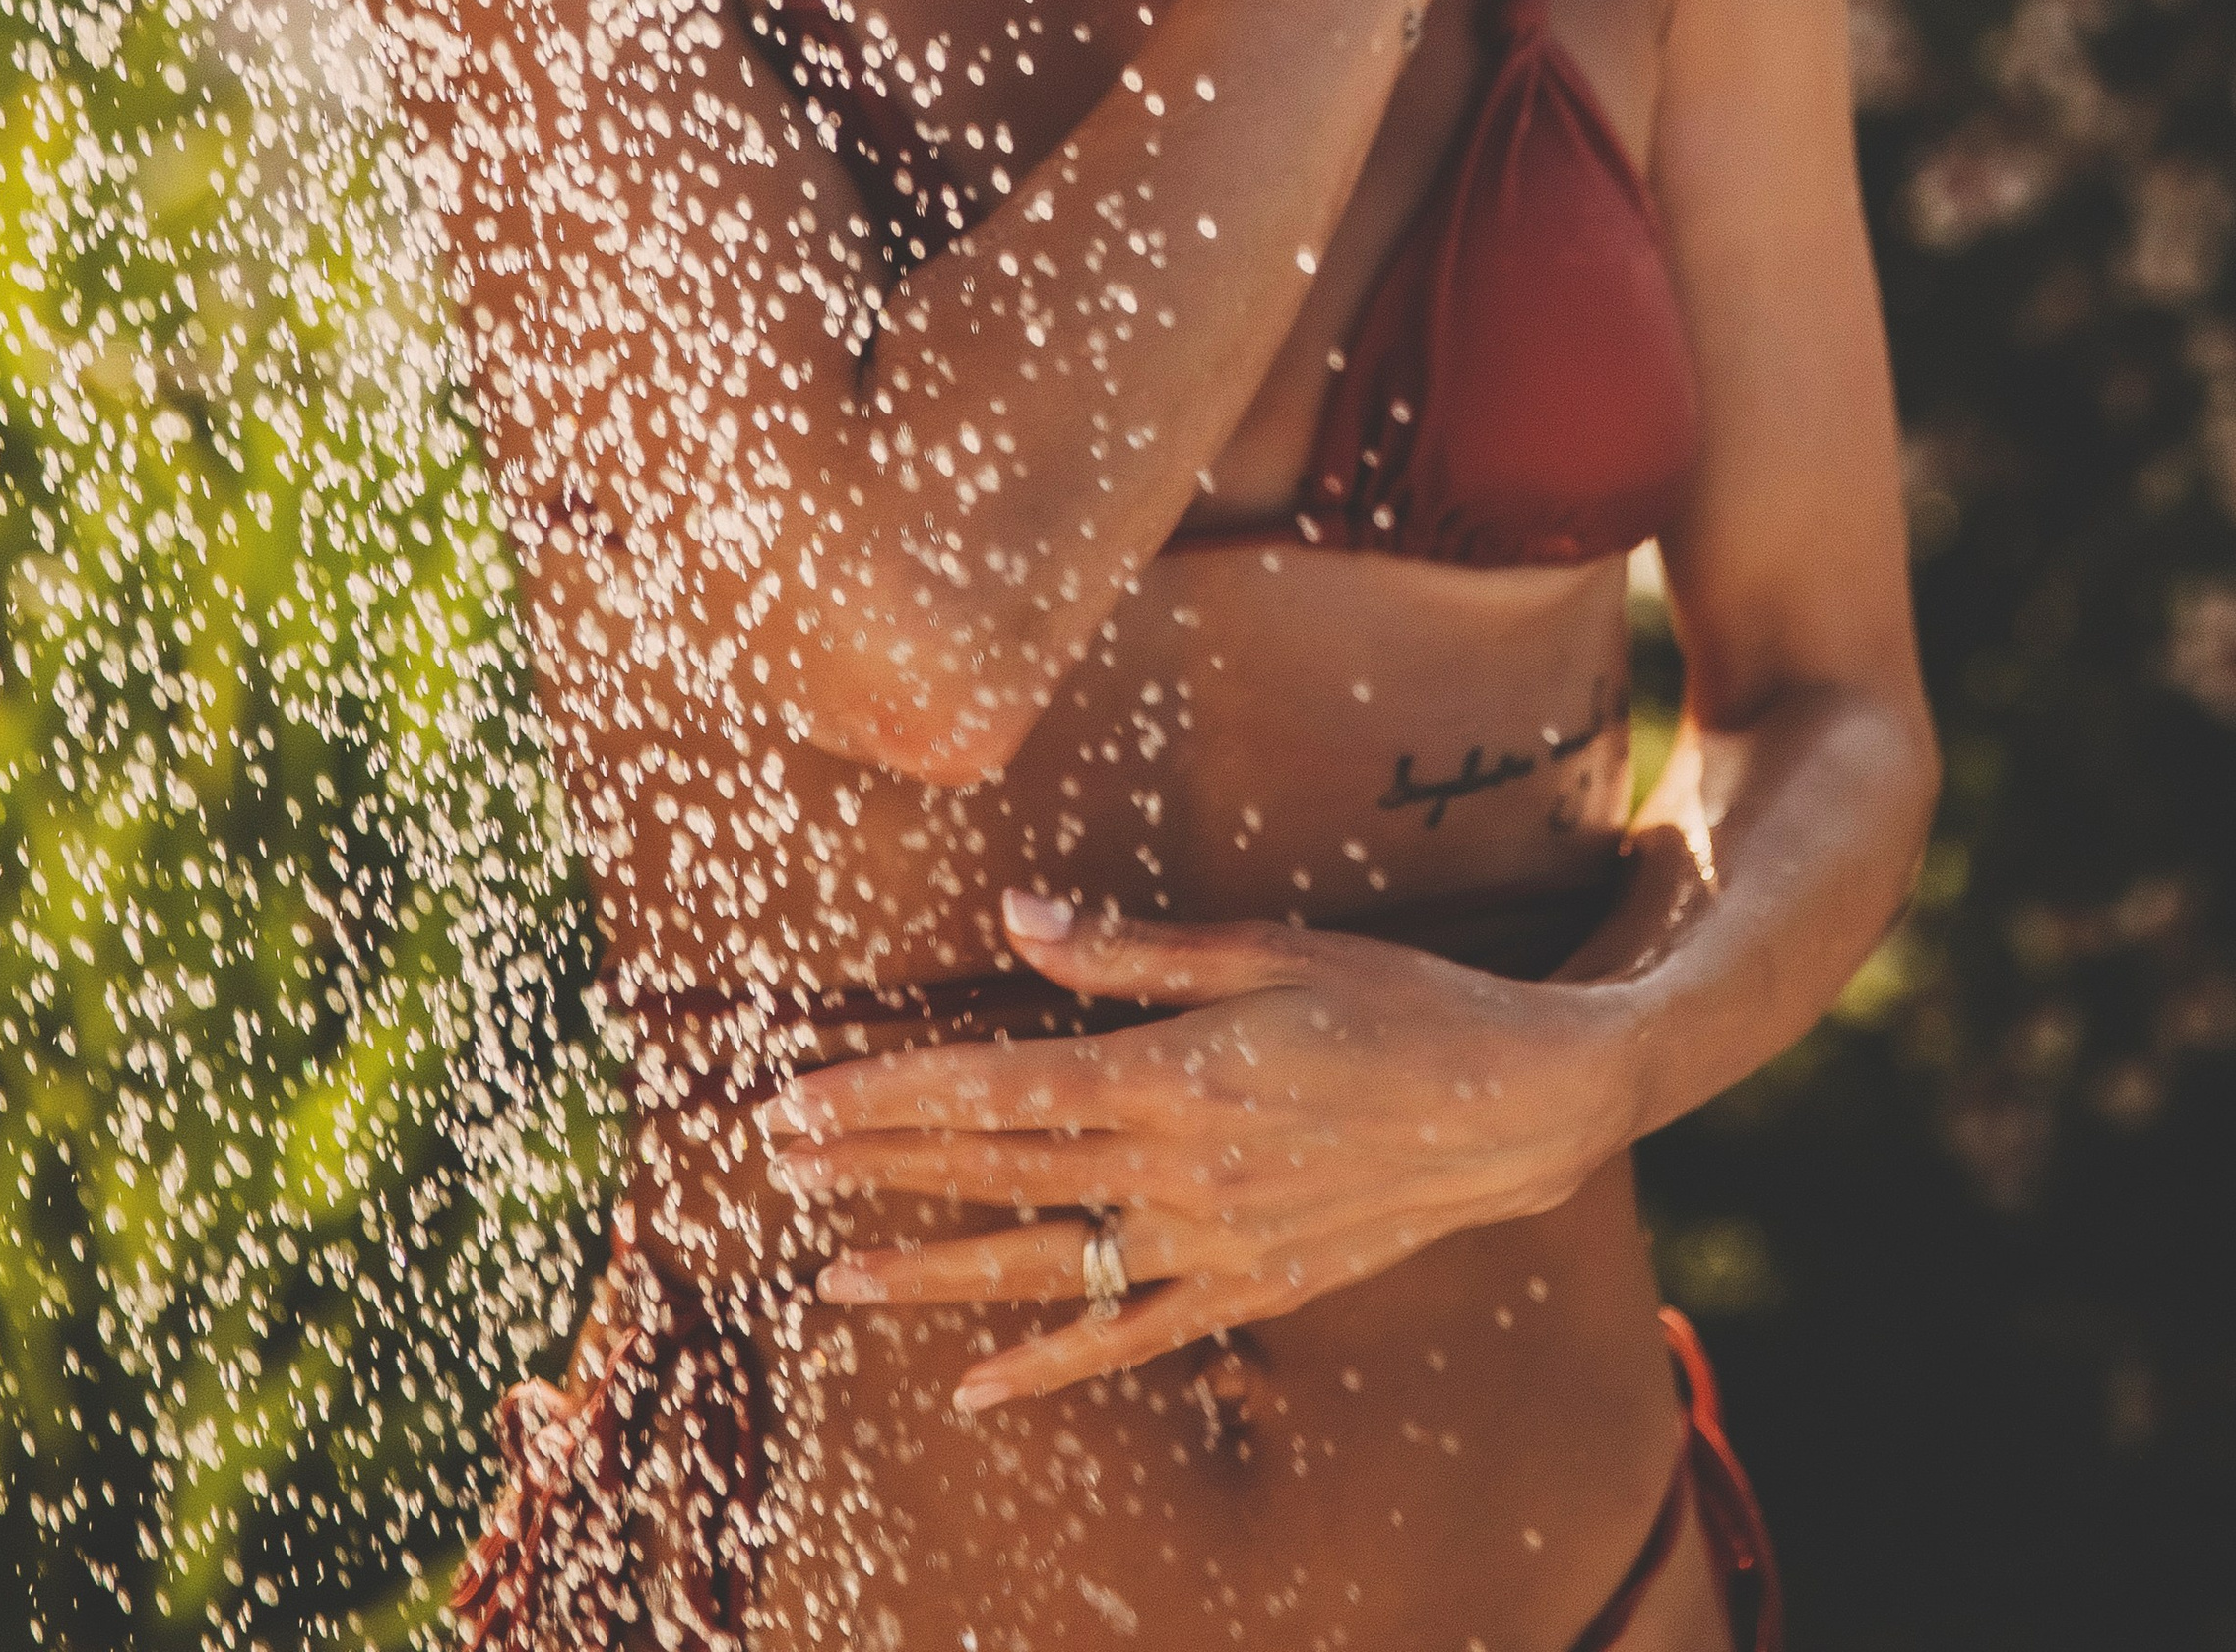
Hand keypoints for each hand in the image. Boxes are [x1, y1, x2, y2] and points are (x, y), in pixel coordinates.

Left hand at [760, 889, 1640, 1413]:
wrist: (1521, 1103)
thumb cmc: (1394, 1000)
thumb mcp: (1268, 946)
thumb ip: (1132, 950)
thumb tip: (1016, 921)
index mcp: (1176, 1071)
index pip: (997, 1086)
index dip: (889, 1094)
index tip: (802, 1099)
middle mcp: (1181, 1168)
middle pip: (999, 1171)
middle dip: (882, 1166)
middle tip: (780, 1163)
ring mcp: (1214, 1242)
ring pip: (1045, 1266)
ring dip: (933, 1269)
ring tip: (834, 1273)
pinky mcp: (1250, 1288)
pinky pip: (1131, 1335)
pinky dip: (1049, 1363)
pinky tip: (972, 1381)